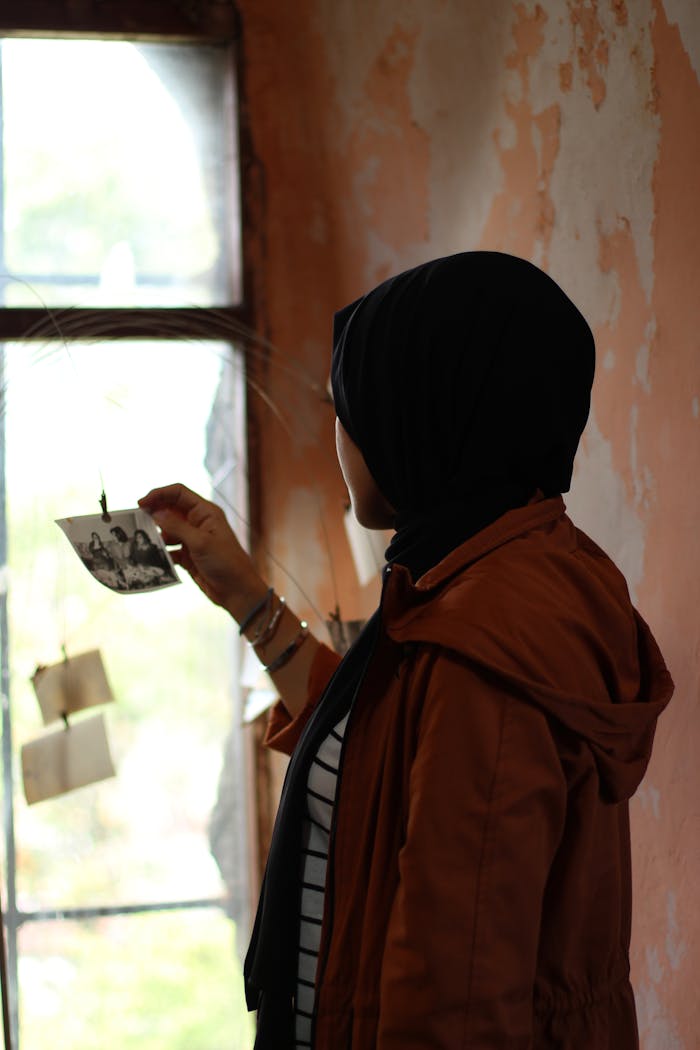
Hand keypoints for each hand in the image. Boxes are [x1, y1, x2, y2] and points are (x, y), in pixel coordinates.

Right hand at [138, 483, 265, 614]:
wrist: (236, 591)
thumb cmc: (225, 562)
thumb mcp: (200, 542)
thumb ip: (176, 527)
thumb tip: (155, 512)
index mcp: (205, 512)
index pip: (178, 493)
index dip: (159, 494)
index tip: (141, 503)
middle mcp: (198, 522)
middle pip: (170, 509)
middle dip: (154, 513)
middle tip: (136, 521)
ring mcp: (192, 539)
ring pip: (168, 530)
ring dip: (156, 534)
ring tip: (142, 541)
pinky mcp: (188, 555)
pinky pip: (169, 549)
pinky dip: (160, 551)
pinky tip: (151, 557)